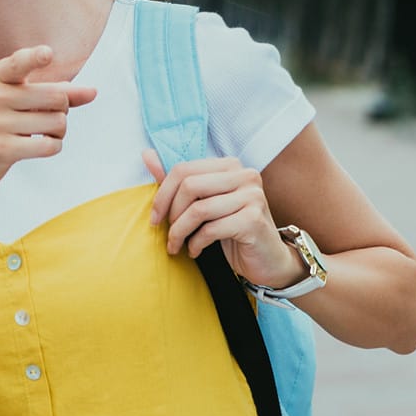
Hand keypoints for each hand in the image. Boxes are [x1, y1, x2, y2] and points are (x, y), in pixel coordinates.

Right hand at [0, 45, 98, 198]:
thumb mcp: (18, 100)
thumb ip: (55, 93)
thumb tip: (92, 92)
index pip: (18, 62)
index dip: (35, 57)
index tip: (47, 54)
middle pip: (56, 97)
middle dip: (62, 111)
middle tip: (46, 118)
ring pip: (57, 123)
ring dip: (58, 132)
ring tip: (40, 134)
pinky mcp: (1, 148)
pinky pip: (49, 145)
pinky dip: (53, 146)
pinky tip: (39, 146)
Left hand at [142, 149, 303, 288]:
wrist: (268, 260)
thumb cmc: (233, 229)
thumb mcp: (204, 204)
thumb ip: (178, 181)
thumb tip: (148, 155)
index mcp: (230, 165)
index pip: (184, 168)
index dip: (163, 194)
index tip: (155, 217)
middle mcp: (245, 175)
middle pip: (190, 185)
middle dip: (170, 213)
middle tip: (167, 234)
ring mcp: (252, 196)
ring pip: (198, 210)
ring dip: (180, 232)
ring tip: (176, 246)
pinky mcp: (253, 220)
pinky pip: (211, 229)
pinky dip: (196, 243)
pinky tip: (195, 251)